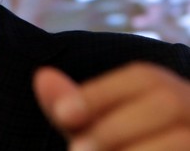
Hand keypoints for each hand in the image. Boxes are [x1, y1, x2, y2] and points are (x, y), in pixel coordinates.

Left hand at [33, 63, 189, 149]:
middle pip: (166, 101)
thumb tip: (42, 75)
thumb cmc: (124, 150)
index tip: (62, 114)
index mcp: (172, 94)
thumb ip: (72, 108)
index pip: (144, 78)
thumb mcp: (93, 133)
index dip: (100, 94)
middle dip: (113, 127)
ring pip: (182, 137)